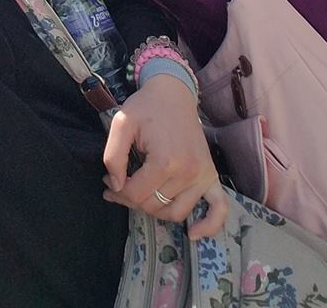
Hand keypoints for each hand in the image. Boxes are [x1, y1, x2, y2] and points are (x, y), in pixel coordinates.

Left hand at [102, 73, 227, 238]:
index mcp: (166, 160)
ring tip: (139, 194)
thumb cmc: (146, 106)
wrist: (174, 93)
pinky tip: (193, 233)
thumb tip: (116, 185)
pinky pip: (218, 210)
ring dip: (154, 210)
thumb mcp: (122, 123)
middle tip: (118, 185)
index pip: (137, 195)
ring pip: (175, 212)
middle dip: (131, 200)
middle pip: (154, 206)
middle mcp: (188, 172)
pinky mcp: (212, 176)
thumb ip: (113, 155)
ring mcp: (203, 176)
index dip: (117, 191)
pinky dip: (208, 226)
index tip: (108, 179)